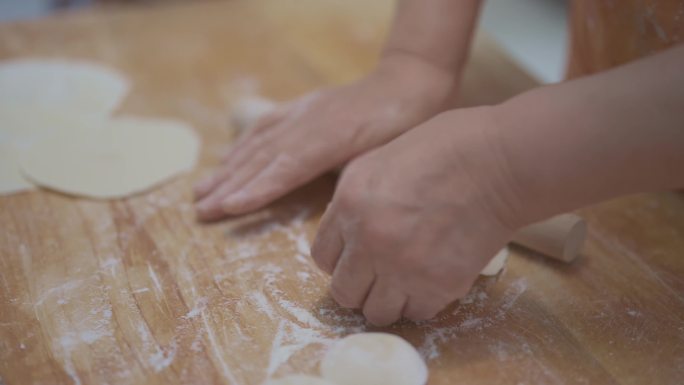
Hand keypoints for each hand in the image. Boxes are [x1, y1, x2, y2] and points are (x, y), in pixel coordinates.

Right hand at [194, 55, 455, 220]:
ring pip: (257, 144)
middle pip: (261, 159)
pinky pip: (265, 127)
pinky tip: (226, 158)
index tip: (226, 208)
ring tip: (200, 191)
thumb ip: (351, 179)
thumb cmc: (405, 128)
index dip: (255, 190)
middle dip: (228, 186)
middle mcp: (308, 125)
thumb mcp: (384, 158)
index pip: (285, 170)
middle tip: (199, 210)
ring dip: (227, 170)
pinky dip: (242, 145)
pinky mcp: (302, 107)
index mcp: (331, 140)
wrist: (408, 83)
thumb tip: (329, 211)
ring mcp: (301, 114)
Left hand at [311, 107, 525, 325]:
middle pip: (344, 293)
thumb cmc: (445, 148)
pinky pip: (417, 313)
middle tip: (379, 275)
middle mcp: (369, 241)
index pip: (323, 258)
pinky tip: (432, 279)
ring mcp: (403, 267)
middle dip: (359, 286)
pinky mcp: (439, 285)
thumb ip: (353, 201)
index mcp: (350, 204)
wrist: (501, 162)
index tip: (357, 257)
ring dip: (388, 300)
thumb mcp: (378, 160)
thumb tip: (346, 232)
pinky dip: (422, 302)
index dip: (340, 260)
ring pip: (378, 312)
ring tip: (406, 281)